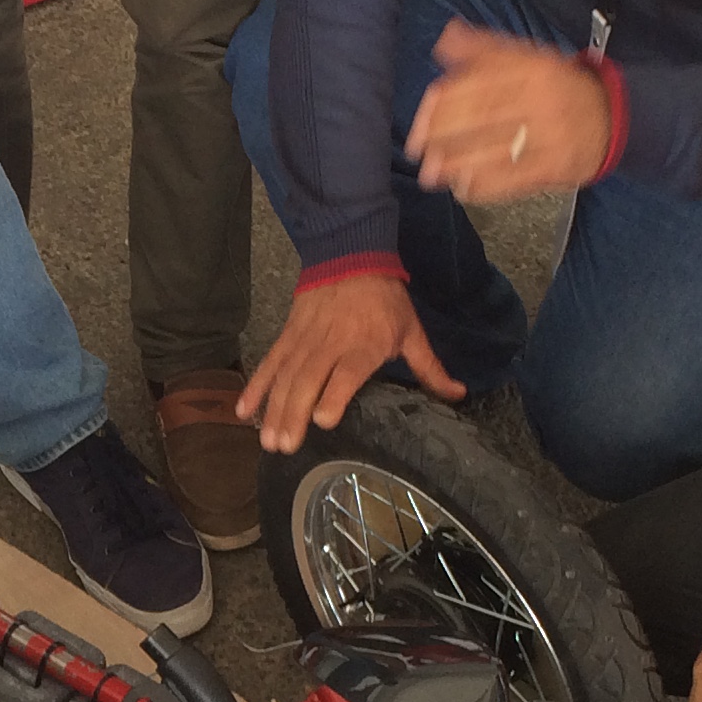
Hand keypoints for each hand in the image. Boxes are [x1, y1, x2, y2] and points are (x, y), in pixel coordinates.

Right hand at [238, 271, 463, 454]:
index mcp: (363, 345)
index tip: (322, 420)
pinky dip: (256, 386)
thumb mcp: (411, 332)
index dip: (333, 395)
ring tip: (268, 440)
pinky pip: (269, 363)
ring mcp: (305, 340)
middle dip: (293, 414)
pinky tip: (243, 411)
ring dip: (274, 409)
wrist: (350, 254)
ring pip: (285, 377)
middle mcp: (330, 344)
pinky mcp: (288, 335)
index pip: (345, 373)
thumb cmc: (385, 299)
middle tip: (285, 446)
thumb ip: (430, 369)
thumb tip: (458, 395)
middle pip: (307, 381)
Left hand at [403, 21, 611, 202]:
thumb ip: (484, 49)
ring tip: (431, 173)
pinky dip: (485, 187)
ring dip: (458, 165)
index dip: (447, 102)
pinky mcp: (556, 168)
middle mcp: (543, 102)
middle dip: (445, 135)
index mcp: (534, 69)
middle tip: (418, 148)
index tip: (422, 116)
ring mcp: (552, 138)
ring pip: (497, 152)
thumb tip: (445, 36)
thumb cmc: (558, 85)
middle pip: (485, 118)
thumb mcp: (527, 56)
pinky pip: (515, 180)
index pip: (482, 85)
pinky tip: (462, 188)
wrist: (611, 115)